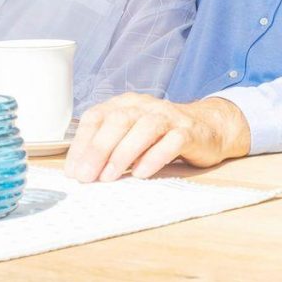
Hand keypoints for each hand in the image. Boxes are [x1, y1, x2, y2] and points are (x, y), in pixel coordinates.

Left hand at [63, 93, 250, 182]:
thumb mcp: (132, 135)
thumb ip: (110, 147)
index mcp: (126, 104)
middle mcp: (145, 106)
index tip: (73, 170)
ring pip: (144, 128)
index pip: (97, 116)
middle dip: (98, 150)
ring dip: (123, 154)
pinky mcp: (189, 132)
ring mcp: (169, 117)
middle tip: (86, 177)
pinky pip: (171, 141)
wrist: (209, 129)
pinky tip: (142, 173)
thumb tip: (81, 170)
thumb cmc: (162, 136)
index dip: (82, 143)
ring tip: (109, 177)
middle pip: (118, 120)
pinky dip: (155, 157)